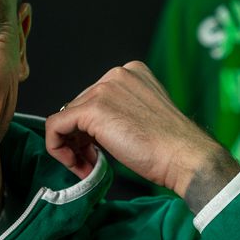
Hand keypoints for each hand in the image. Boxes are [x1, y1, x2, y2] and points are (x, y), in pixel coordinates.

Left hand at [45, 61, 239, 211]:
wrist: (185, 157)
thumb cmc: (171, 147)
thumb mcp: (144, 117)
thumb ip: (119, 113)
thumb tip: (89, 131)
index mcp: (132, 73)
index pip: (94, 98)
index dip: (91, 129)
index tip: (100, 150)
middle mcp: (116, 74)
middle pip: (78, 107)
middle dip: (80, 139)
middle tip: (92, 162)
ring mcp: (104, 89)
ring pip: (65, 118)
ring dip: (72, 147)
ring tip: (88, 166)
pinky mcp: (92, 109)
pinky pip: (55, 127)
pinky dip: (58, 149)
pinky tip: (78, 166)